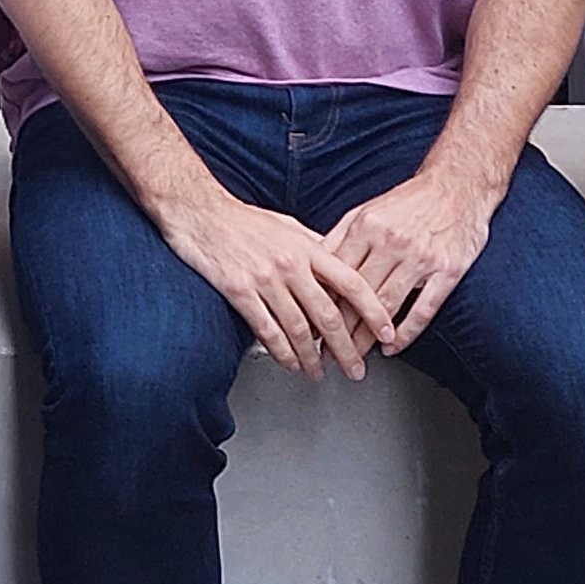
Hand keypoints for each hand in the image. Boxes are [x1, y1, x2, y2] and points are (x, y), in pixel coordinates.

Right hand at [154, 185, 383, 379]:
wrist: (200, 211)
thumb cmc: (243, 219)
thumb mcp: (287, 225)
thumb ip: (315, 248)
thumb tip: (340, 268)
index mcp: (307, 247)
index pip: (351, 283)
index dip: (373, 311)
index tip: (385, 331)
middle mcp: (290, 264)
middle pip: (328, 315)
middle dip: (346, 349)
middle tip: (355, 369)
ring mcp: (264, 279)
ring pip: (299, 329)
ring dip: (312, 358)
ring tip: (319, 372)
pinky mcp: (239, 291)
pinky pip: (267, 330)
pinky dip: (282, 352)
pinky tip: (289, 362)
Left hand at [323, 169, 494, 351]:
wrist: (458, 186)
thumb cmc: (410, 201)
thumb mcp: (367, 210)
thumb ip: (341, 237)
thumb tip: (312, 264)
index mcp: (366, 226)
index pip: (336, 274)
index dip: (320, 303)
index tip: (308, 326)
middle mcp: (391, 242)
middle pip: (358, 295)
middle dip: (339, 329)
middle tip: (325, 352)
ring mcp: (421, 257)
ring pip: (387, 305)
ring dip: (367, 337)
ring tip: (353, 357)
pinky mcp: (448, 270)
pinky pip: (424, 308)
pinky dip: (406, 332)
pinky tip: (392, 346)